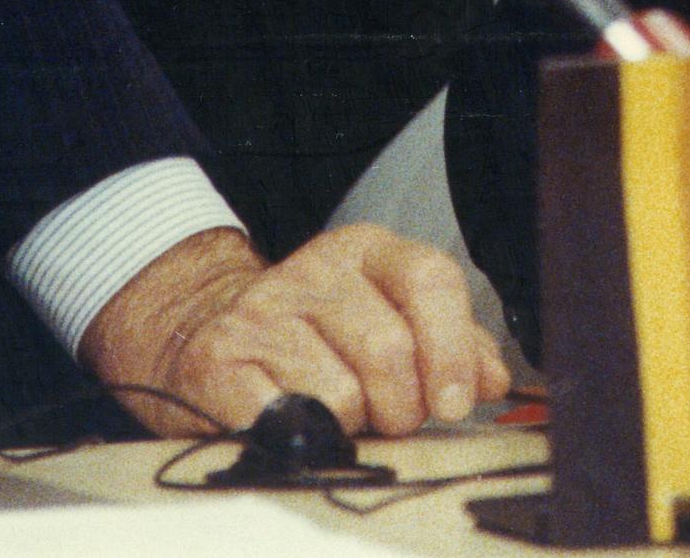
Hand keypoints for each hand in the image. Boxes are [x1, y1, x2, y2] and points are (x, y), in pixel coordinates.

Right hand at [79, 224, 511, 437]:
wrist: (196, 330)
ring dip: (348, 425)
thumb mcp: (382, 314)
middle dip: (401, 405)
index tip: (456, 401)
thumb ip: (447, 343)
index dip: (453, 347)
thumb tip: (493, 378)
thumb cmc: (308, 334)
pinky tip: (294, 422)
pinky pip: (285, 421)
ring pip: (340, 394)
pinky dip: (301, 438)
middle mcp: (314, 270)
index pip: (430, 279)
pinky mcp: (219, 362)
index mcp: (366, 250)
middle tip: (389, 417)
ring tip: (334, 413)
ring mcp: (262, 313)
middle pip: (390, 348)